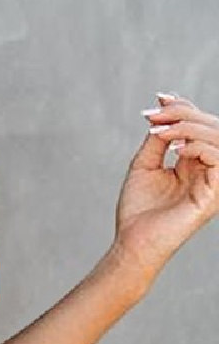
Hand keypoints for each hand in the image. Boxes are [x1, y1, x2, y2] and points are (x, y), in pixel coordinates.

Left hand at [112, 91, 218, 288]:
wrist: (132, 243)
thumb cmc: (137, 211)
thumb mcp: (144, 166)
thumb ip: (157, 139)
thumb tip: (163, 108)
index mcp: (194, 162)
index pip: (198, 126)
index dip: (183, 108)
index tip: (158, 100)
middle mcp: (208, 169)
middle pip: (211, 126)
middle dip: (183, 114)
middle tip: (155, 115)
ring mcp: (214, 181)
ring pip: (218, 137)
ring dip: (190, 127)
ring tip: (162, 132)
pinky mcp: (214, 193)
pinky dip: (199, 146)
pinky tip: (176, 149)